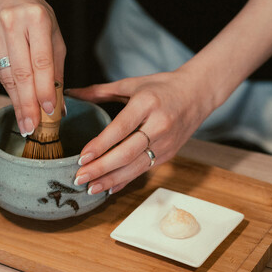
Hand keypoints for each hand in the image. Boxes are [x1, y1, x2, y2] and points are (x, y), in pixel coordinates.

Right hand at [0, 0, 65, 135]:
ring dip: (18, 103)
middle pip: (21, 73)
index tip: (48, 111)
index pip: (41, 62)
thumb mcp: (56, 40)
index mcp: (36, 21)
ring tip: (26, 123)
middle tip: (32, 127)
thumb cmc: (39, 20)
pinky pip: (0, 75)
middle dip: (28, 104)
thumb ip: (57, 72)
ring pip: (8, 77)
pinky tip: (18, 104)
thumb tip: (59, 105)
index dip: (44, 89)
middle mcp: (12, 25)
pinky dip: (11, 92)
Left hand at [66, 70, 216, 193]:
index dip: (101, 145)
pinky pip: (145, 169)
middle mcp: (159, 125)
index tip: (82, 157)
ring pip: (136, 166)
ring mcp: (166, 142)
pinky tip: (110, 187)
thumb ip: (101, 91)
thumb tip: (72, 93)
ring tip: (91, 188)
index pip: (121, 128)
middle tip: (79, 177)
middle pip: (127, 152)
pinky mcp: (169, 153)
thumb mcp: (133, 84)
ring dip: (112, 179)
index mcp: (148, 103)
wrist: (198, 94)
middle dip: (101, 168)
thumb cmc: (163, 87)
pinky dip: (126, 180)